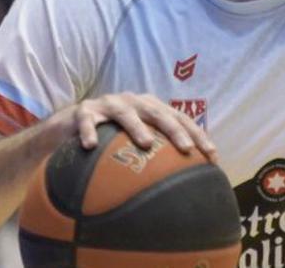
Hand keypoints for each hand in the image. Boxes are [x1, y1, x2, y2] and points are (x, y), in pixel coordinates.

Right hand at [50, 92, 217, 162]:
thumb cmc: (111, 137)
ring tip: (147, 143)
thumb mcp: (136, 141)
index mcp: (150, 107)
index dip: (197, 134)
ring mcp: (108, 104)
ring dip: (136, 126)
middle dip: (175, 130)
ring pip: (124, 113)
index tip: (212, 155)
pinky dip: (88, 132)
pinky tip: (91, 146)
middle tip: (187, 149)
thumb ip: (159, 153)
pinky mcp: (84, 111)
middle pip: (157, 112)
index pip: (179, 118)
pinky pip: (86, 121)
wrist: (71, 125)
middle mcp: (132, 102)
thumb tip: (186, 182)